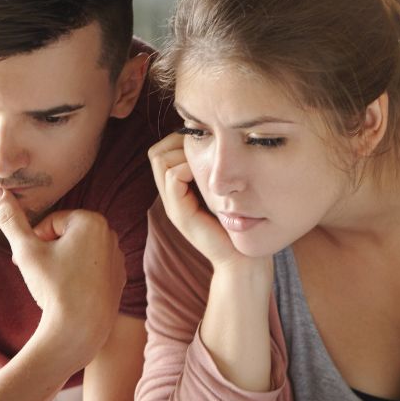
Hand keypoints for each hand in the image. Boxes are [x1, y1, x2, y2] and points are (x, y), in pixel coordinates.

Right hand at [0, 183, 124, 369]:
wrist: (79, 332)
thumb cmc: (53, 288)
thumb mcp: (26, 250)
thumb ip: (9, 218)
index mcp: (92, 221)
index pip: (53, 222)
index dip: (36, 241)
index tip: (32, 261)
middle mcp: (111, 235)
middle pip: (67, 236)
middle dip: (49, 251)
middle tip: (40, 274)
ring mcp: (118, 258)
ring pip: (78, 253)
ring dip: (62, 263)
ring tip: (55, 286)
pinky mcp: (119, 278)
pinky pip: (91, 270)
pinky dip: (79, 277)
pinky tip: (71, 295)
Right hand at [149, 132, 248, 269]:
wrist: (242, 260)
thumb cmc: (241, 224)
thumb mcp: (226, 191)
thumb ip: (216, 172)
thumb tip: (220, 144)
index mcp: (179, 190)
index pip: (161, 151)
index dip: (179, 140)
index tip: (206, 144)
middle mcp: (171, 196)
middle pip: (156, 153)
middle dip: (178, 142)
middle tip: (205, 150)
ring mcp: (173, 205)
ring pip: (160, 160)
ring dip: (183, 153)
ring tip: (207, 164)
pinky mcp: (180, 214)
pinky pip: (172, 178)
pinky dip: (187, 168)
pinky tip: (209, 177)